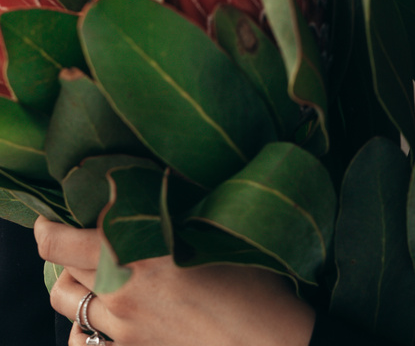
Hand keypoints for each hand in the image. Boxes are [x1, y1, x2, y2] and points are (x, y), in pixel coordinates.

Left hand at [34, 216, 314, 345]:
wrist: (271, 344)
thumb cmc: (255, 283)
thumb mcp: (215, 231)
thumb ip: (175, 209)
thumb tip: (156, 180)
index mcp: (138, 252)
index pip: (61, 241)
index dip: (48, 227)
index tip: (51, 218)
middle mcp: (121, 293)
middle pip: (63, 270)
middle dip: (65, 251)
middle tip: (79, 239)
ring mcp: (123, 332)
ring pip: (70, 306)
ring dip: (75, 287)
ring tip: (92, 276)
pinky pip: (83, 345)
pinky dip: (84, 331)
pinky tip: (104, 320)